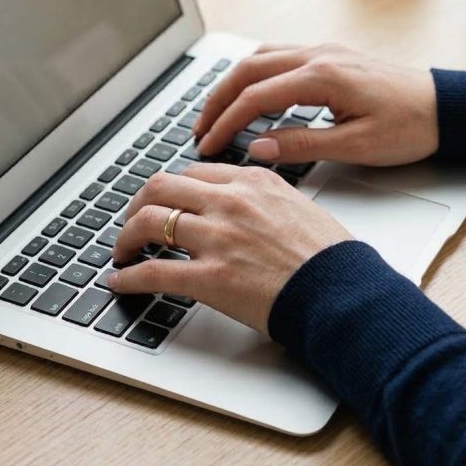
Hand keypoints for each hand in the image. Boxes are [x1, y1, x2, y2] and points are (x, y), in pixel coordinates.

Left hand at [109, 165, 350, 334]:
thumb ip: (263, 200)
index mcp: (252, 182)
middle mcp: (230, 202)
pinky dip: (128, 277)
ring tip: (120, 251)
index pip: (192, 172)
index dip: (169, 188)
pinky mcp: (211, 277)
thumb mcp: (297, 207)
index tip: (162, 201)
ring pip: (148, 223)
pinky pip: (153, 271)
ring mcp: (218, 237)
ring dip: (125, 238)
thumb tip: (242, 207)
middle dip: (137, 204)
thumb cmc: (330, 258)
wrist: (345, 292)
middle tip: (131, 221)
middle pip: (160, 187)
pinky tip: (120, 283)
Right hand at [194, 43, 437, 165]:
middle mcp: (317, 56)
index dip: (225, 123)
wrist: (445, 107)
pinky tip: (248, 93)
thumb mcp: (356, 147)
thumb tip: (257, 147)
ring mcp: (323, 51)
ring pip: (259, 57)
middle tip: (198, 129)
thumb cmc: (409, 127)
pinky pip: (277, 56)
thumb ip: (302, 146)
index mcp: (322, 77)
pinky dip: (253, 74)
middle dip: (216, 99)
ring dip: (231, 83)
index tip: (206, 146)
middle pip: (247, 69)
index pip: (255, 97)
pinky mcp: (329, 56)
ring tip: (214, 113)